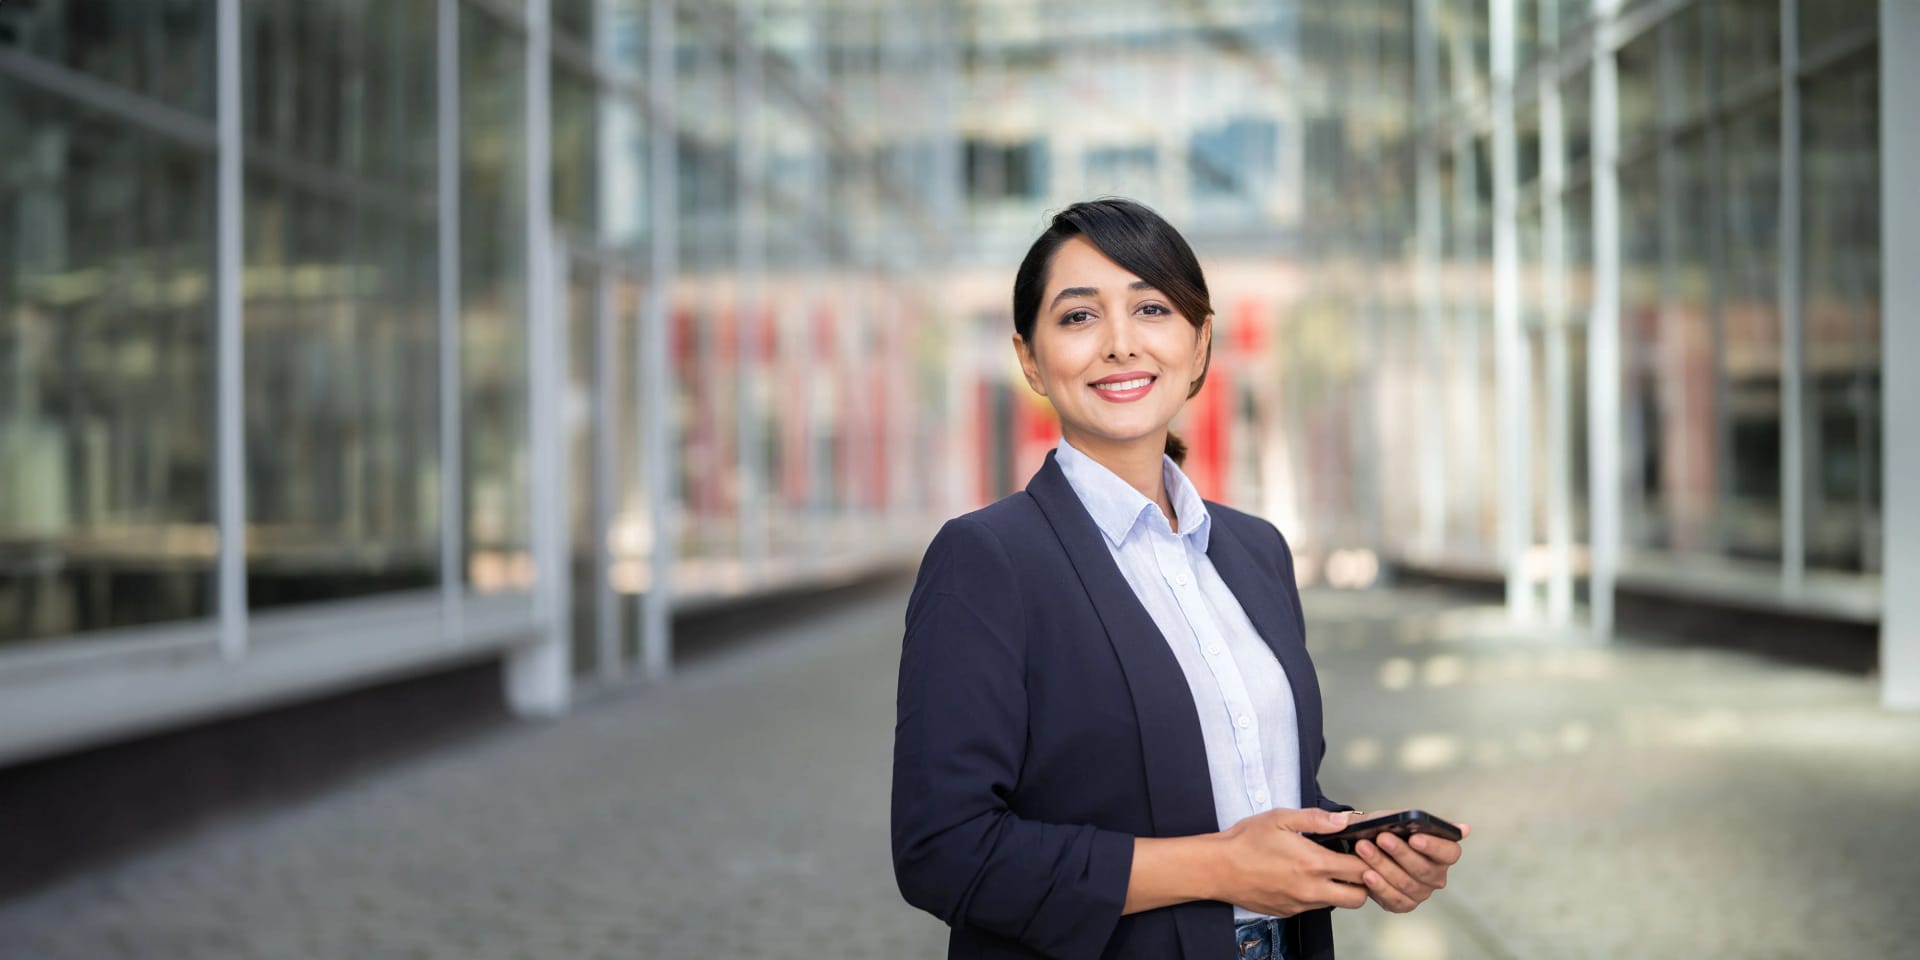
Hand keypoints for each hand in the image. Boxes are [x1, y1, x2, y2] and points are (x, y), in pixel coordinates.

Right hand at [1215, 808, 1370, 916]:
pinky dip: (1318, 895)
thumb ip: (1316, 819)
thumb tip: (1343, 820)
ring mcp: (1301, 904)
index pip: (1362, 870)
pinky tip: (1304, 878)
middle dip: (1364, 882)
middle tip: (1354, 865)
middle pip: (1359, 897)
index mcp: (1314, 863)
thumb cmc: (1246, 841)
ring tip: (1329, 869)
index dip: (1370, 860)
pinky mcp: (1289, 912)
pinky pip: (1314, 907)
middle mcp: (1311, 889)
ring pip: (1337, 904)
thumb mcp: (1280, 818)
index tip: (1365, 850)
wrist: (1217, 868)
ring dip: (1341, 889)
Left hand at [1351, 813, 1469, 913]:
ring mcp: (1421, 892)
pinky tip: (1367, 874)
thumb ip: (1421, 820)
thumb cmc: (1386, 831)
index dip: (1434, 846)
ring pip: (1406, 882)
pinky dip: (1379, 886)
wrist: (1363, 847)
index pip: (1450, 853)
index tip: (1414, 837)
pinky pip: (1394, 899)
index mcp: (1443, 852)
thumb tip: (1466, 829)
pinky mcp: (1404, 904)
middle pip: (1424, 869)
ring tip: (1363, 849)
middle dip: (1400, 852)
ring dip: (1382, 865)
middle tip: (1381, 838)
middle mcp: (1436, 875)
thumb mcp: (1396, 819)